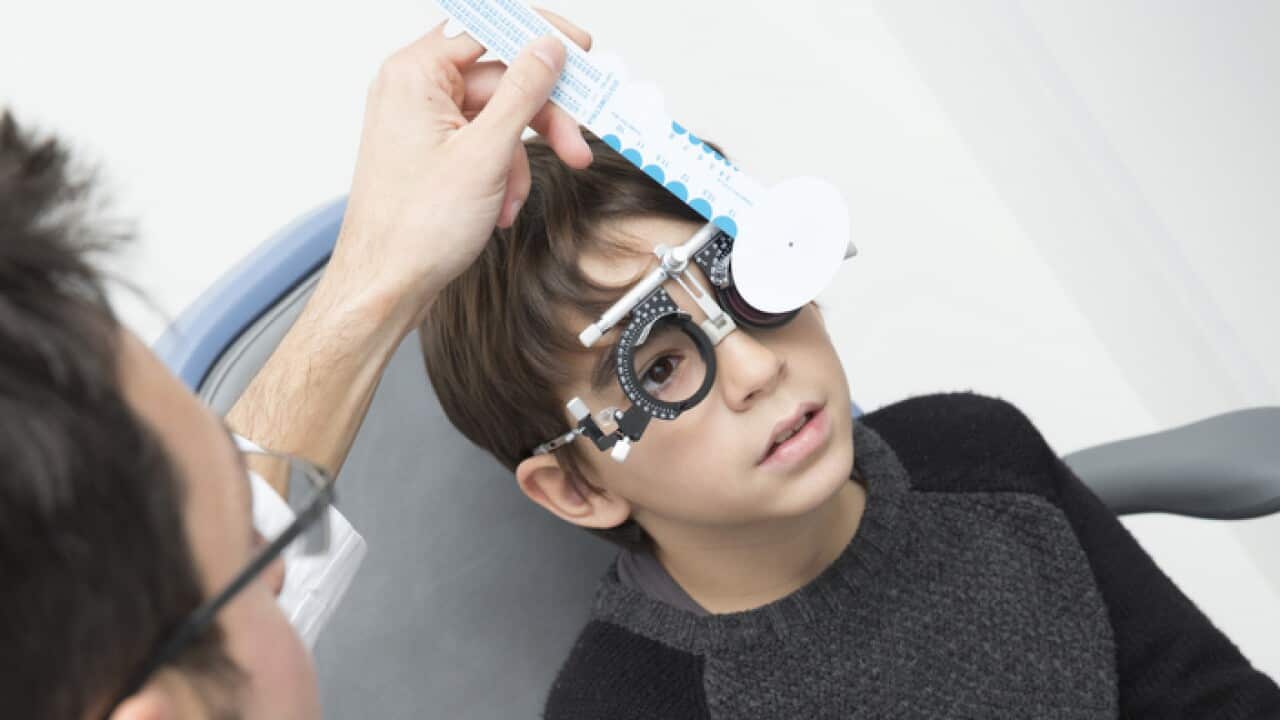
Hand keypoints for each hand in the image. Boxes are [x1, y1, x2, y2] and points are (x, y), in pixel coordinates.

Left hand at [327, 9, 593, 330]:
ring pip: (498, 118)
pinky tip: (499, 206)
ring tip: (516, 197)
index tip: (579, 49)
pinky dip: (502, 174)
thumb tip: (548, 49)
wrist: (386, 285)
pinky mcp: (433, 152)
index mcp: (416, 74)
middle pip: (502, 79)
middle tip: (576, 144)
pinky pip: (484, 145)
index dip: (539, 35)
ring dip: (520, 159)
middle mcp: (414, 90)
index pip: (487, 27)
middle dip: (542, 119)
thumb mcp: (485, 154)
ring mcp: (423, 122)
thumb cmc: (414, 230)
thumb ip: (523, 93)